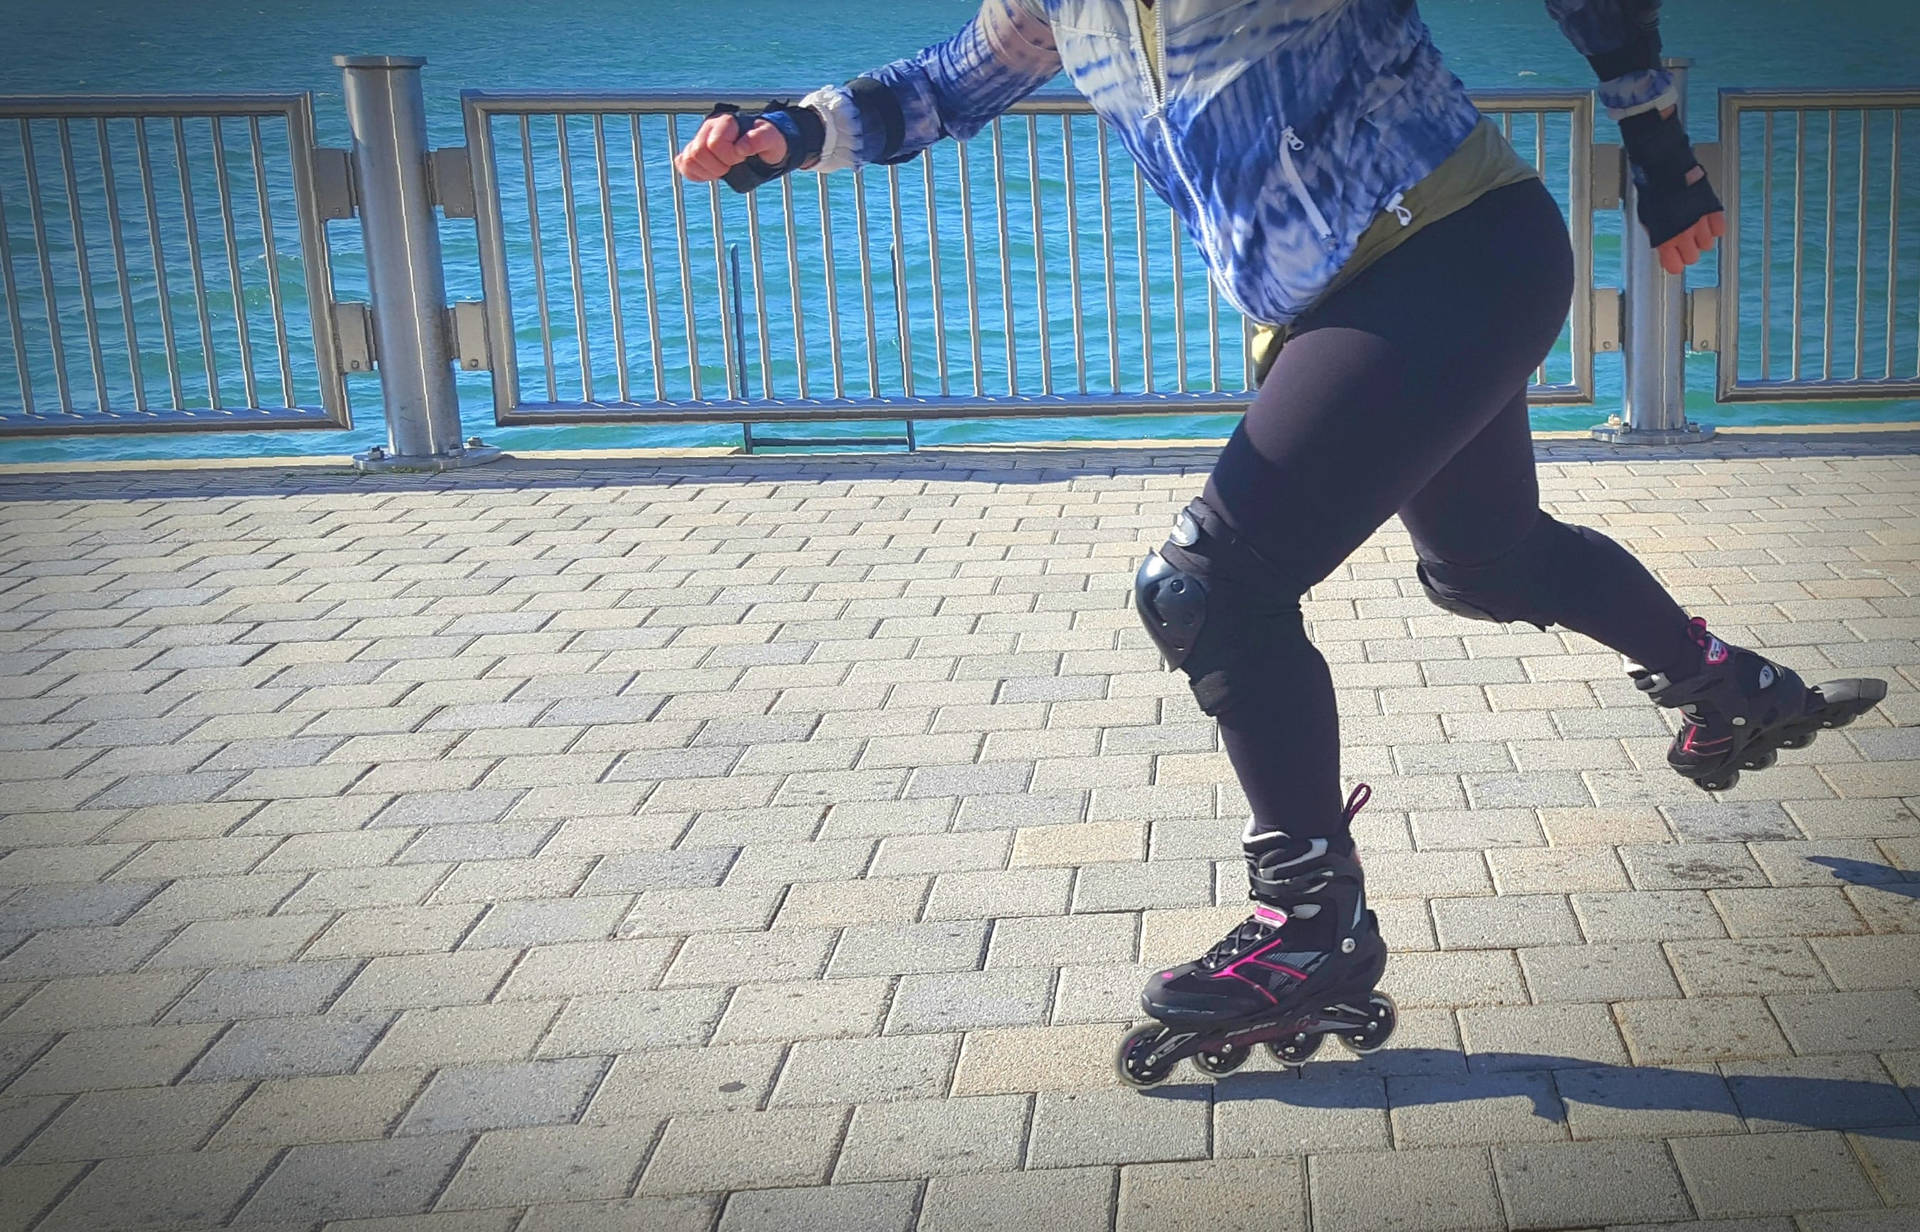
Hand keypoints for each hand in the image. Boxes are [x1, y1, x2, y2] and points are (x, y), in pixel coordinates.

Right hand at [673, 113, 787, 182]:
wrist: (762, 147)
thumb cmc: (767, 142)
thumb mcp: (772, 139)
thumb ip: (761, 139)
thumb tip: (741, 147)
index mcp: (725, 121)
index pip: (714, 144)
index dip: (729, 157)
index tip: (742, 158)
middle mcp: (708, 127)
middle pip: (697, 152)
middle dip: (717, 166)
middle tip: (732, 166)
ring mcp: (698, 139)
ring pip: (688, 159)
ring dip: (707, 171)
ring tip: (723, 169)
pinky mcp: (693, 152)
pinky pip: (683, 165)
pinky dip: (696, 174)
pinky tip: (711, 173)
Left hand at [1653, 165, 1724, 273]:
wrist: (1667, 170)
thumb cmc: (1654, 192)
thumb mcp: (1647, 220)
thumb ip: (1656, 237)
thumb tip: (1662, 249)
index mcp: (1664, 239)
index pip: (1674, 267)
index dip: (1674, 263)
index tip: (1674, 259)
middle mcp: (1683, 234)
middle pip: (1693, 258)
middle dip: (1688, 251)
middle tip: (1684, 241)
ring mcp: (1700, 223)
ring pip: (1707, 245)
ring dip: (1701, 239)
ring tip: (1694, 226)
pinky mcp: (1713, 211)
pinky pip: (1719, 230)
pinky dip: (1714, 227)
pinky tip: (1705, 220)